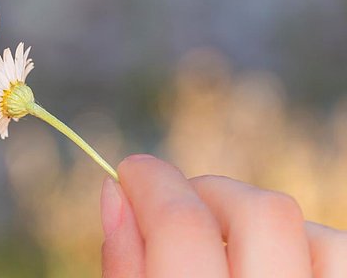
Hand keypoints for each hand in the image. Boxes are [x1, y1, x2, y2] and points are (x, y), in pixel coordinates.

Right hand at [100, 154, 346, 276]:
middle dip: (206, 193)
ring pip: (308, 228)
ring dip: (257, 222)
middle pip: (258, 213)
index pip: (183, 228)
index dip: (151, 182)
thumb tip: (113, 188)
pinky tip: (273, 266)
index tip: (131, 171)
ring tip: (227, 249)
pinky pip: (341, 253)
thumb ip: (123, 261)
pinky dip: (303, 244)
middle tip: (176, 209)